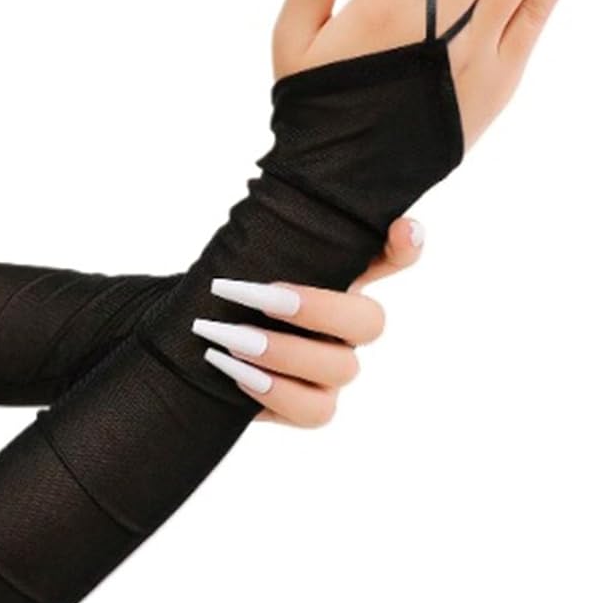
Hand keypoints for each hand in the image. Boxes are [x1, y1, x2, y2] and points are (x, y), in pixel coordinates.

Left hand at [195, 216, 423, 426]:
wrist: (196, 338)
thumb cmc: (225, 291)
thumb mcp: (244, 257)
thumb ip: (273, 233)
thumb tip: (275, 191)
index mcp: (341, 278)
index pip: (393, 258)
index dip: (405, 247)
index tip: (403, 229)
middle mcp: (348, 326)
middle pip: (370, 322)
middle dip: (315, 309)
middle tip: (260, 297)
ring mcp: (335, 370)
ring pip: (342, 369)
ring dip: (282, 351)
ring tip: (230, 337)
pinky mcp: (312, 407)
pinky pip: (316, 411)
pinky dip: (274, 391)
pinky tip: (233, 370)